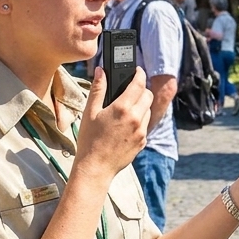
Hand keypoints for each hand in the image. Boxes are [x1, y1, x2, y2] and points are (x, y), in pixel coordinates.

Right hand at [74, 66, 152, 180]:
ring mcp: (141, 131)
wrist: (95, 168)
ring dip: (141, 105)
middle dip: (141, 89)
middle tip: (130, 89)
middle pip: (148, 95)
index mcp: (122, 108)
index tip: (137, 70)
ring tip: (126, 109)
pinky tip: (126, 125)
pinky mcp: (143, 142)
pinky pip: (145, 125)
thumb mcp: (90, 112)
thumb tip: (101, 71)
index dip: (139, 73)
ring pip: (148, 110)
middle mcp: (136, 118)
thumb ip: (98, 89)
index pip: (139, 84)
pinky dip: (139, 120)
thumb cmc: (89, 140)